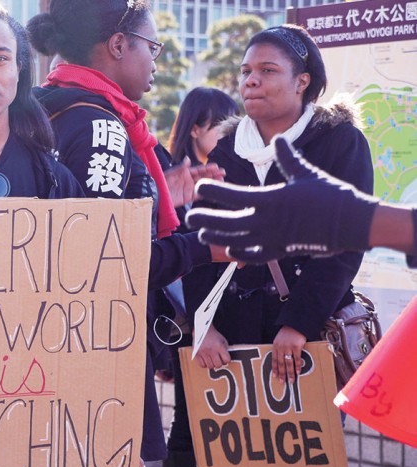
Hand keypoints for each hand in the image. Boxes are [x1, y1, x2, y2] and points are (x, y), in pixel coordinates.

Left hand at [166, 158, 225, 206]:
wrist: (155, 194)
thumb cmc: (161, 182)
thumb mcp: (170, 173)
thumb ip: (180, 168)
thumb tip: (188, 159)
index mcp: (185, 172)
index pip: (199, 169)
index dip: (207, 168)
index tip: (216, 166)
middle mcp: (188, 180)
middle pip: (203, 176)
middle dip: (213, 174)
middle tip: (223, 172)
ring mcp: (188, 189)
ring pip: (203, 185)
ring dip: (212, 182)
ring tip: (222, 180)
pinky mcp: (187, 198)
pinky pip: (198, 194)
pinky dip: (205, 192)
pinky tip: (213, 189)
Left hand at [186, 137, 376, 262]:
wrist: (352, 223)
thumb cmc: (330, 195)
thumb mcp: (305, 172)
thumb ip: (287, 156)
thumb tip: (279, 137)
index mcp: (271, 199)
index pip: (233, 195)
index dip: (213, 192)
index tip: (199, 188)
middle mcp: (268, 222)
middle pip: (227, 223)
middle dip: (206, 220)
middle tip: (190, 217)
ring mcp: (273, 239)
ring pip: (236, 240)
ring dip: (216, 237)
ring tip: (201, 233)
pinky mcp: (282, 251)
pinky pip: (255, 255)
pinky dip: (240, 252)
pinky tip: (230, 248)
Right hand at [195, 325, 230, 368]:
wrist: (202, 330)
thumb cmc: (213, 335)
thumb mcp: (223, 340)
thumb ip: (226, 349)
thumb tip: (226, 359)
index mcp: (219, 346)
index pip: (226, 360)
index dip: (227, 360)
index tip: (225, 359)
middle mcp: (211, 350)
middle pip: (218, 365)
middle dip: (219, 363)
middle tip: (218, 360)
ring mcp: (203, 352)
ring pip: (210, 366)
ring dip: (212, 364)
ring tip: (212, 360)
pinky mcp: (197, 354)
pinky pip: (202, 365)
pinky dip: (205, 364)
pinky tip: (206, 360)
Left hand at [272, 326, 305, 383]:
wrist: (296, 324)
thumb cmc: (289, 332)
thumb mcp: (280, 339)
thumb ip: (280, 348)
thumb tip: (282, 359)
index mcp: (275, 346)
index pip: (274, 360)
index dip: (274, 369)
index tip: (275, 377)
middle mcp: (280, 347)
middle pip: (280, 363)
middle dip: (282, 374)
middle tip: (283, 382)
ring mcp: (288, 347)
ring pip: (288, 363)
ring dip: (290, 373)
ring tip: (291, 380)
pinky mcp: (296, 347)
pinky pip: (297, 358)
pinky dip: (298, 366)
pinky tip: (298, 371)